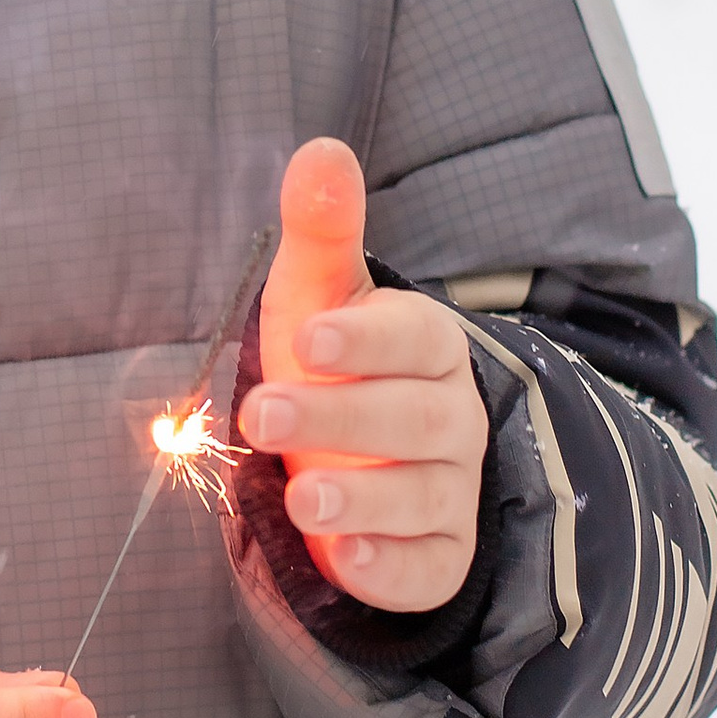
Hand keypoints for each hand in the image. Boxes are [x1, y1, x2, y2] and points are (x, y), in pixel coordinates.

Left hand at [242, 137, 485, 613]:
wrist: (353, 458)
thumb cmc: (328, 364)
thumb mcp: (315, 295)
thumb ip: (321, 228)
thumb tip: (321, 148)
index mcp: (427, 346)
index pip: (418, 335)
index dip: (366, 339)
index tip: (305, 339)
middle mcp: (451, 418)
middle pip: (417, 418)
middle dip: (343, 417)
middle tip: (265, 416)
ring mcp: (449, 491)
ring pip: (424, 495)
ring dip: (364, 497)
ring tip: (303, 498)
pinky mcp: (437, 556)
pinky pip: (428, 568)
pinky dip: (390, 567)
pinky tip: (346, 560)